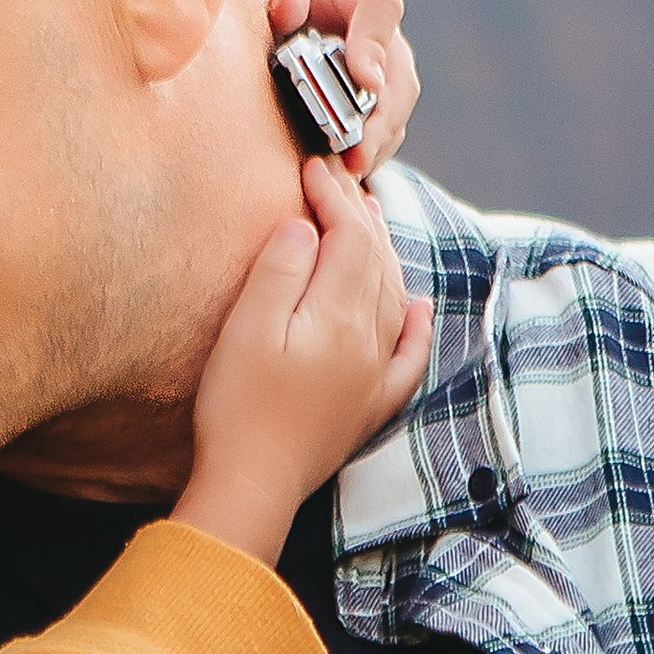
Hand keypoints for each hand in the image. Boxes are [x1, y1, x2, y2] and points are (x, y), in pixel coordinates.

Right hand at [173, 160, 434, 563]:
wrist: (252, 486)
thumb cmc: (237, 408)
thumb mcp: (248, 328)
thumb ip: (281, 269)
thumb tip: (306, 225)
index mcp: (341, 316)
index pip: (349, 236)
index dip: (332, 195)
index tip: (308, 167)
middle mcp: (371, 342)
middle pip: (376, 260)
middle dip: (358, 215)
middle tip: (334, 181)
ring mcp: (375, 377)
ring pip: (393, 296)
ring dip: (381, 253)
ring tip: (365, 221)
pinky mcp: (368, 408)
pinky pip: (408, 358)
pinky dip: (414, 326)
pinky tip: (416, 308)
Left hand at [266, 0, 418, 175]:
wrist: (249, 27)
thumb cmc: (248, 9)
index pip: (380, 6)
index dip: (376, 44)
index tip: (368, 83)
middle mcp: (371, 30)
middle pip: (398, 72)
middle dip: (381, 117)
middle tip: (357, 152)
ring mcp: (378, 67)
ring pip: (396, 107)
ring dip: (378, 141)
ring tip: (350, 169)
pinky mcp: (370, 101)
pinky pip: (385, 130)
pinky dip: (369, 152)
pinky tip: (344, 174)